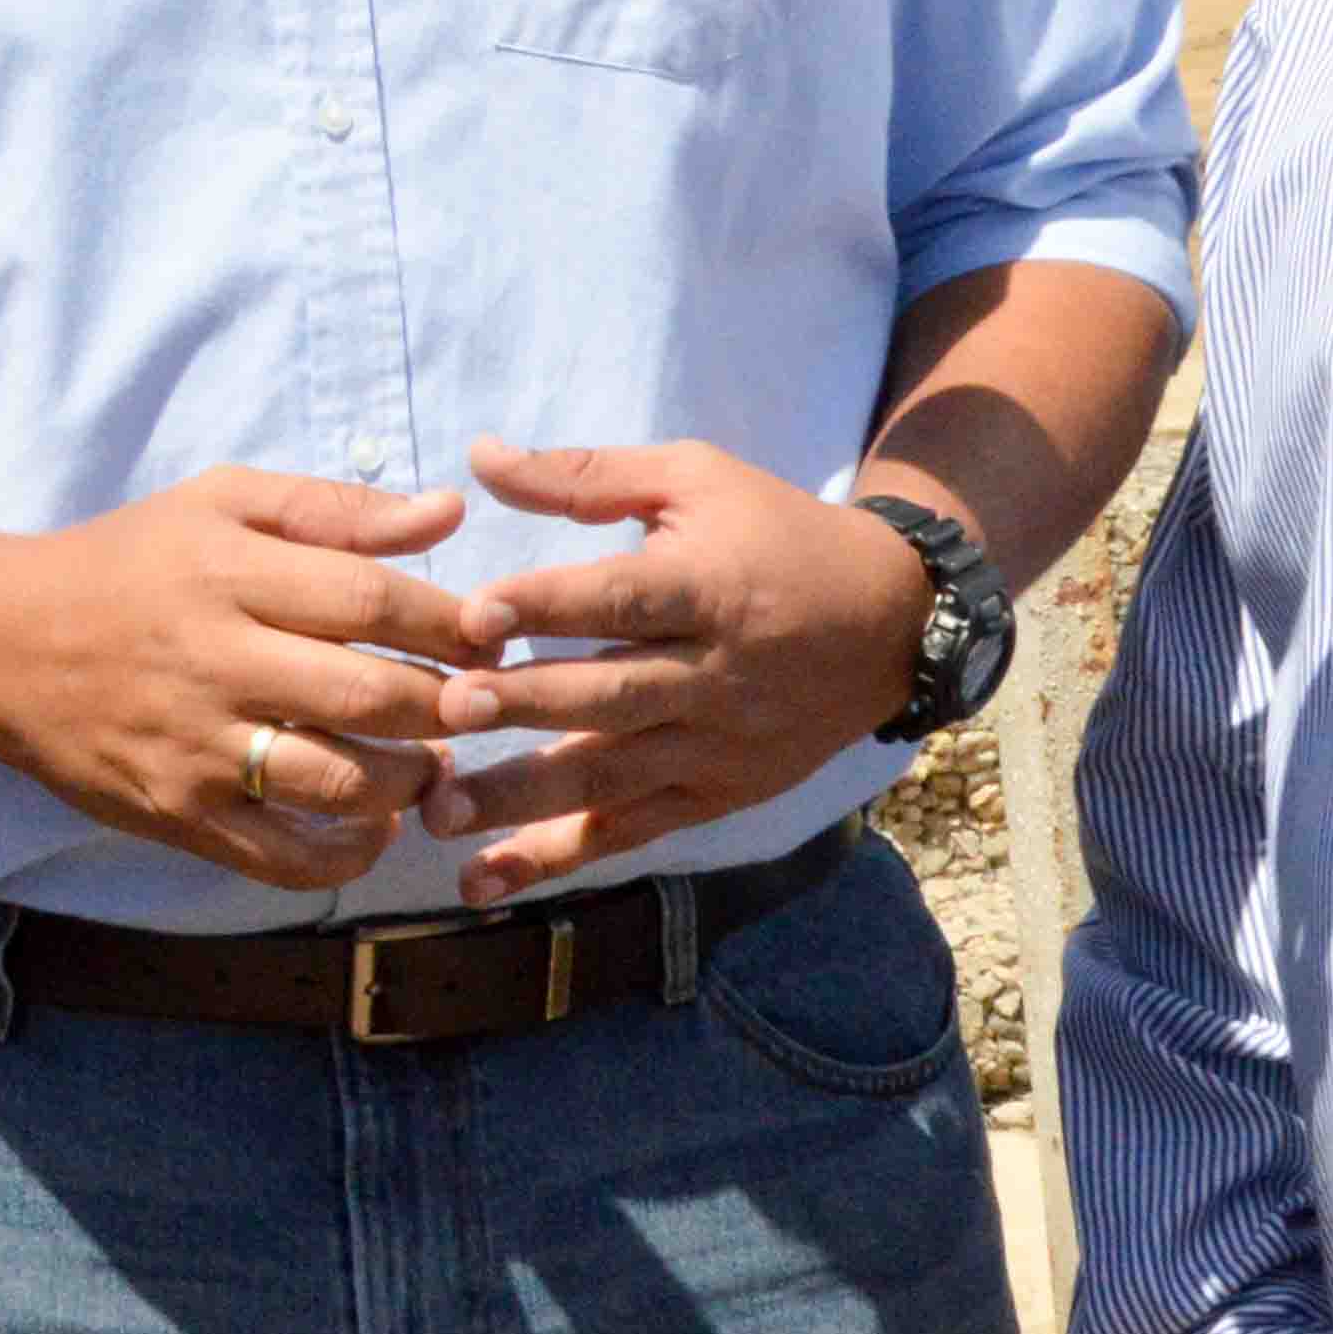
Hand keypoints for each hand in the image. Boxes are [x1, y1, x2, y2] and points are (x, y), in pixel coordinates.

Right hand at [0, 470, 498, 889]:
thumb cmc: (125, 561)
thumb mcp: (216, 503)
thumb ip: (333, 508)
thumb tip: (448, 513)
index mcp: (227, 572)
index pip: (371, 599)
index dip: (453, 622)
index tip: (494, 632)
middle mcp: (213, 661)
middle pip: (371, 697)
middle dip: (452, 707)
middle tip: (482, 704)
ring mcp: (195, 747)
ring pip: (341, 785)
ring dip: (412, 780)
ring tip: (429, 762)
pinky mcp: (179, 814)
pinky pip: (288, 857)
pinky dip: (351, 854)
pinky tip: (373, 823)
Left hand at [431, 438, 930, 902]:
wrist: (894, 625)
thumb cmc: (777, 534)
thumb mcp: (695, 479)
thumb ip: (585, 476)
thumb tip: (479, 457)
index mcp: (707, 590)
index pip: (623, 601)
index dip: (548, 606)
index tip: (474, 613)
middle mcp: (713, 677)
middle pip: (611, 696)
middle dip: (525, 705)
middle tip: (445, 709)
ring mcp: (715, 747)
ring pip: (612, 776)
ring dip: (523, 797)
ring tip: (438, 809)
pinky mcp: (716, 795)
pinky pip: (631, 831)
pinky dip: (559, 857)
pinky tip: (486, 876)